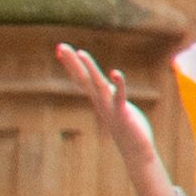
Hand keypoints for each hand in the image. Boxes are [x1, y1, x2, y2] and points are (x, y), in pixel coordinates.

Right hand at [51, 46, 176, 195]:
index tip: (61, 49)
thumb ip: (110, 95)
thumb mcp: (116, 105)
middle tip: (60, 46)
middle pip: (83, 78)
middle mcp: (100, 101)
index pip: (81, 78)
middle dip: (72, 62)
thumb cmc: (128, 126)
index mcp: (99, 98)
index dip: (72, 64)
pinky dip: (118, 85)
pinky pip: (120, 96)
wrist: (135, 150)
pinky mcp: (123, 113)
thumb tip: (105, 84)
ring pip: (97, 85)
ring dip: (90, 69)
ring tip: (81, 53)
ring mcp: (110, 107)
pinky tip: (116, 73)